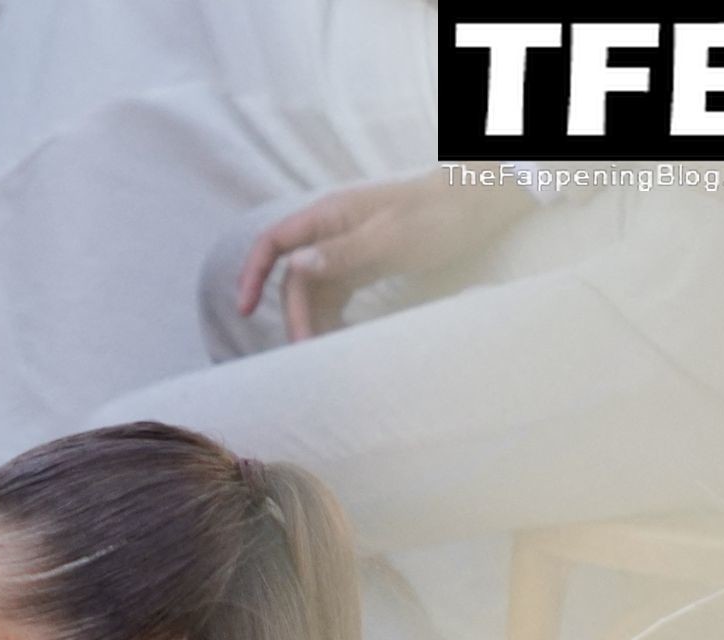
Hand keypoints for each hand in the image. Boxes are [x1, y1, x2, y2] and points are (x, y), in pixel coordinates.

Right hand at [236, 169, 534, 342]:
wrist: (478, 202)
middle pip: (293, 278)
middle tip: (306, 351)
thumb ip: (342, 253)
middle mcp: (330, 232)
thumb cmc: (439, 213)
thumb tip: (294, 268)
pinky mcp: (360, 264)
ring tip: (322, 353)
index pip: (274, 243)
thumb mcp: (391, 237)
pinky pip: (333, 297)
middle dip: (295, 316)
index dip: (253, 274)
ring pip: (312, 292)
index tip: (245, 309)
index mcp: (330, 216)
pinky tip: (339, 339)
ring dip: (312, 322)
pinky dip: (331, 320)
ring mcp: (345, 249)